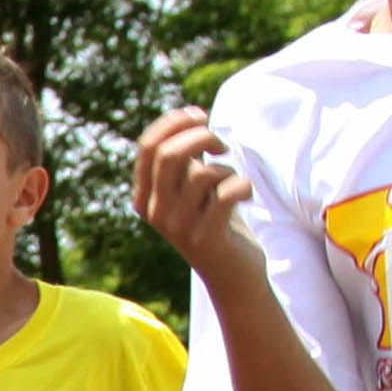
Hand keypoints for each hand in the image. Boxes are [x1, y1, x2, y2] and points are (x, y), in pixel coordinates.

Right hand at [130, 108, 252, 265]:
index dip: (175, 122)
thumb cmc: (215, 222)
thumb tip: (191, 119)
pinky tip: (246, 193)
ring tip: (233, 180)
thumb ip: (185, 160)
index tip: (201, 116)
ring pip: (202, 174)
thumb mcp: (193, 189)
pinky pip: (226, 193)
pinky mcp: (206, 238)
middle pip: (169, 155)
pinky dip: (242, 184)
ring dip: (225, 168)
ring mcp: (179, 228)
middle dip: (202, 136)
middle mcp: (156, 213)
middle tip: (222, 145)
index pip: (148, 147)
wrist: (232, 274)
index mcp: (145, 197)